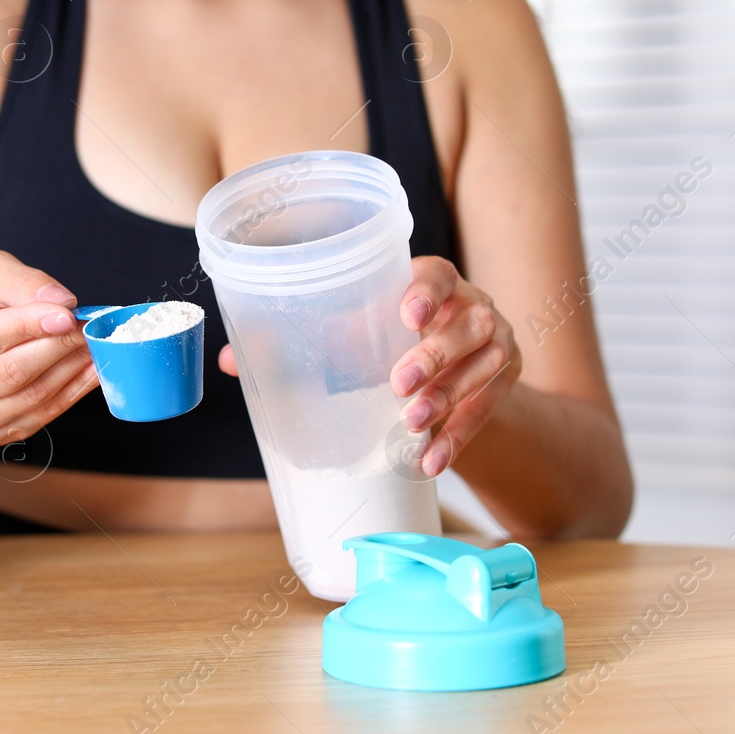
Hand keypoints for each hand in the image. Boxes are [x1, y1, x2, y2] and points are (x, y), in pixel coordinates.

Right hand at [0, 250, 98, 446]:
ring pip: (30, 398)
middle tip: (91, 326)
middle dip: (57, 347)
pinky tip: (93, 368)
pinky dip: (74, 391)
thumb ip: (21, 282)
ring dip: (71, 369)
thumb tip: (61, 302)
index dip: (26, 326)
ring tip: (97, 343)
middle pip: (8, 373)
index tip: (66, 315)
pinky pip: (43, 415)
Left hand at [215, 257, 519, 477]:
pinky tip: (430, 459)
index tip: (406, 313)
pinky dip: (458, 438)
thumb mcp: (360, 334)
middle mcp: (474, 307)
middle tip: (397, 385)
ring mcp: (498, 345)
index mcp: (436, 283)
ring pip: (483, 367)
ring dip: (447, 400)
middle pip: (466, 325)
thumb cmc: (391, 344)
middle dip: (433, 355)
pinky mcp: (506, 383)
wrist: (457, 375)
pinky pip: (488, 411)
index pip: (438, 274)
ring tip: (410, 426)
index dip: (426, 291)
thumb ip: (303, 342)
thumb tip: (228, 360)